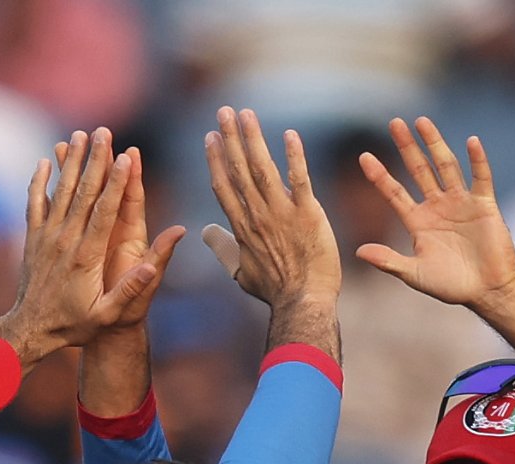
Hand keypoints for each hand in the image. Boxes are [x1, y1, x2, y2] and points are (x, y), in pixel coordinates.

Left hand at [0, 130, 178, 367]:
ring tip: (78, 135)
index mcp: (87, 256)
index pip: (104, 211)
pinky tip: (46, 161)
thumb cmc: (74, 325)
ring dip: (71, 162)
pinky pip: (35, 203)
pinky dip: (39, 181)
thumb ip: (132, 288)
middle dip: (95, 161)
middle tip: (104, 132)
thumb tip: (153, 265)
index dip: (117, 182)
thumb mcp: (108, 314)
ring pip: (60, 192)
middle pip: (83, 192)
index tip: (127, 157)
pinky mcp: (33, 238)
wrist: (31, 330)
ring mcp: (47, 236)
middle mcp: (65, 240)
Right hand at [202, 108, 342, 347]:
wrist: (304, 302)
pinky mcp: (308, 214)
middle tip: (224, 111)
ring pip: (263, 168)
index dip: (215, 159)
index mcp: (242, 226)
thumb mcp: (241, 273)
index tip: (210, 136)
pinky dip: (295, 157)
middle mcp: (258, 215)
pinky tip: (291, 135)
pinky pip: (300, 180)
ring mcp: (282, 213)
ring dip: (253, 139)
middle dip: (230, 138)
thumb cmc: (275, 292)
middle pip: (239, 170)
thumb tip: (206, 232)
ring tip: (246, 114)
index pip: (224, 185)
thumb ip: (223, 249)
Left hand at [355, 118, 514, 335]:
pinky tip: (472, 142)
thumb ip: (389, 261)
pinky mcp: (484, 205)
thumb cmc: (452, 285)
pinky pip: (481, 178)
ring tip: (422, 122)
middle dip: (407, 147)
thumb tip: (358, 251)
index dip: (380, 176)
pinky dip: (478, 161)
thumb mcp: (415, 274)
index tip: (363, 156)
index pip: (394, 193)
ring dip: (435, 144)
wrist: (489, 291)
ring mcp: (461, 203)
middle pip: (419, 170)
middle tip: (394, 123)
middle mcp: (437, 206)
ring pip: (446, 167)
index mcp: (418, 221)